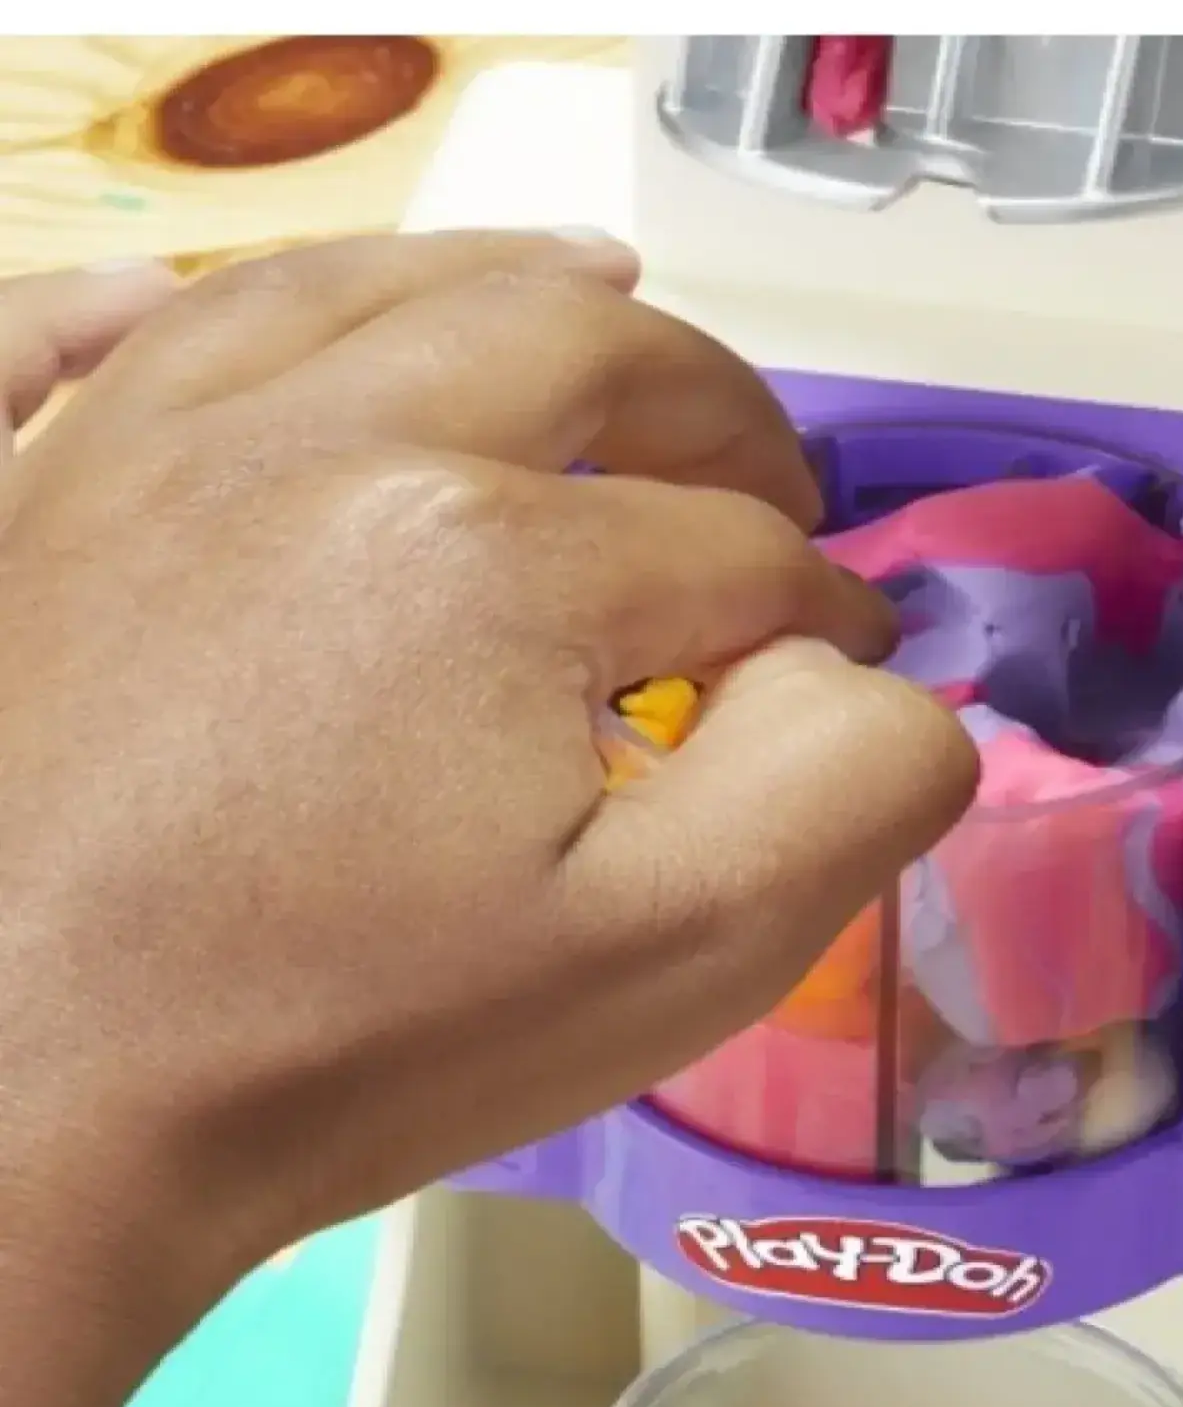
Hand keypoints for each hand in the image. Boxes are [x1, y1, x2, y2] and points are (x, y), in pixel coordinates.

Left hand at [0, 233, 975, 1406]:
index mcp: (496, 552)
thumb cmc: (348, 1048)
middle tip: (771, 489)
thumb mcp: (674, 955)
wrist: (16, 1124)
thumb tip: (874, 670)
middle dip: (717, 408)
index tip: (838, 668)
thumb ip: (845, 785)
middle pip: (581, 351)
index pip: (731, 550)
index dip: (820, 610)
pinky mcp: (33, 507)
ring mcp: (149, 451)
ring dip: (519, 285)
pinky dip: (173, 288)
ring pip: (371, 288)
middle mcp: (324, 441)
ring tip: (604, 294)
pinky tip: (207, 283)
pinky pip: (87, 332)